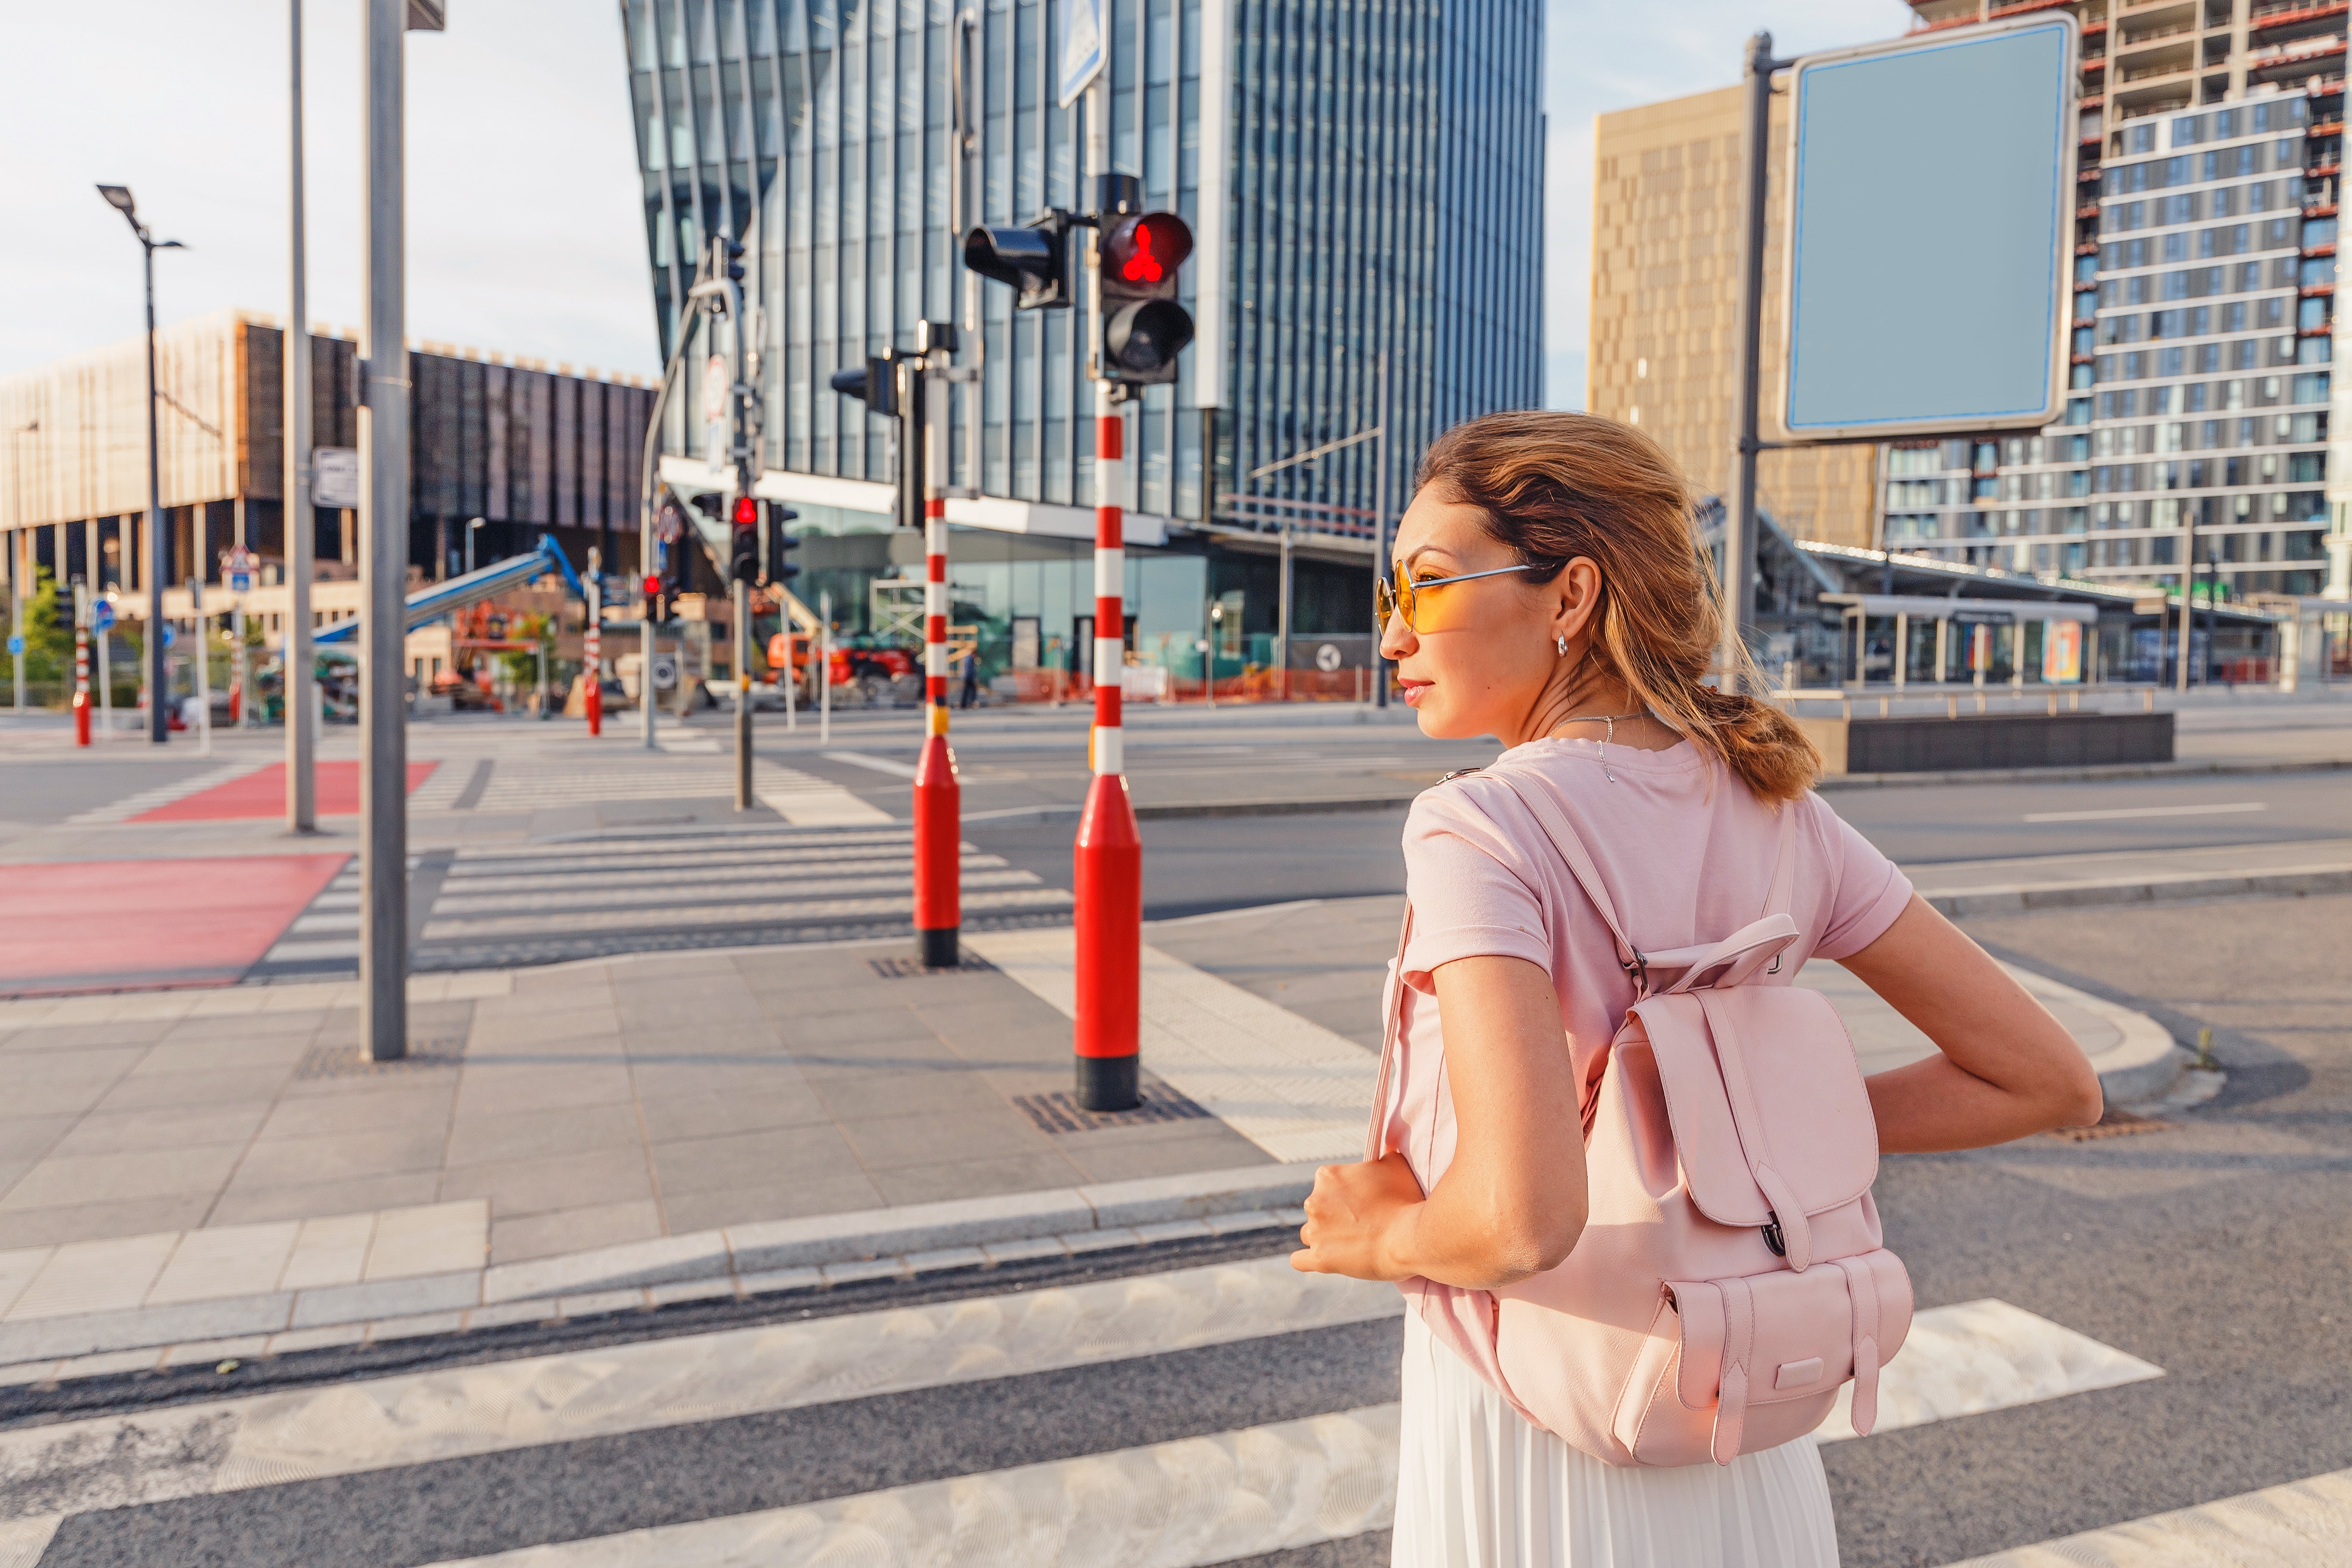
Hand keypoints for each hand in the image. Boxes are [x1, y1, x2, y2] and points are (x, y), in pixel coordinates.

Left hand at [1289, 1152, 1424, 1281]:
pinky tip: (1317, 1258)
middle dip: (1335, 1214)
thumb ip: (1381, 1158)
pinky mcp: (1320, 1259)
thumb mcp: (1394, 1164)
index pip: (1329, 1183)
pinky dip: (1307, 1260)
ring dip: (1325, 1236)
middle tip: (1363, 1223)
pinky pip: (1300, 1260)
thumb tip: (1381, 1157)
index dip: (1346, 1193)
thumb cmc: (1405, 1199)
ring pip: (1311, 1233)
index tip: (1363, 1201)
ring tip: (1351, 1243)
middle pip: (1319, 1208)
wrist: (1409, 1237)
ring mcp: (1315, 1231)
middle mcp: (1314, 1201)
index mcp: (1327, 1176)